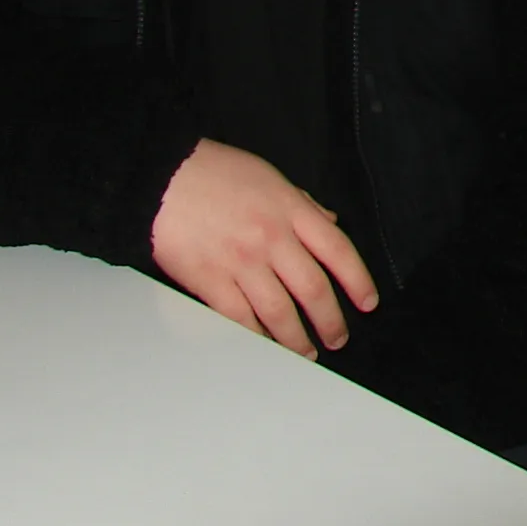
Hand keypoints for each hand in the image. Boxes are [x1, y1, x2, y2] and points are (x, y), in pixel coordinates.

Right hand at [151, 139, 377, 358]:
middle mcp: (272, 238)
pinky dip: (256, 337)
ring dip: (297, 340)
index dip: (358, 281)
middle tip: (338, 339)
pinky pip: (240, 319)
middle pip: (313, 289)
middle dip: (331, 321)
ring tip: (306, 353)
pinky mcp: (210, 281)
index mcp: (290, 210)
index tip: (367, 303)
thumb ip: (302, 203)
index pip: (338, 251)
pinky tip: (265, 347)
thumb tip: (329, 220)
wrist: (159, 178)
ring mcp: (241, 262)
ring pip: (280, 312)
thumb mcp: (268, 176)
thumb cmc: (213, 171)